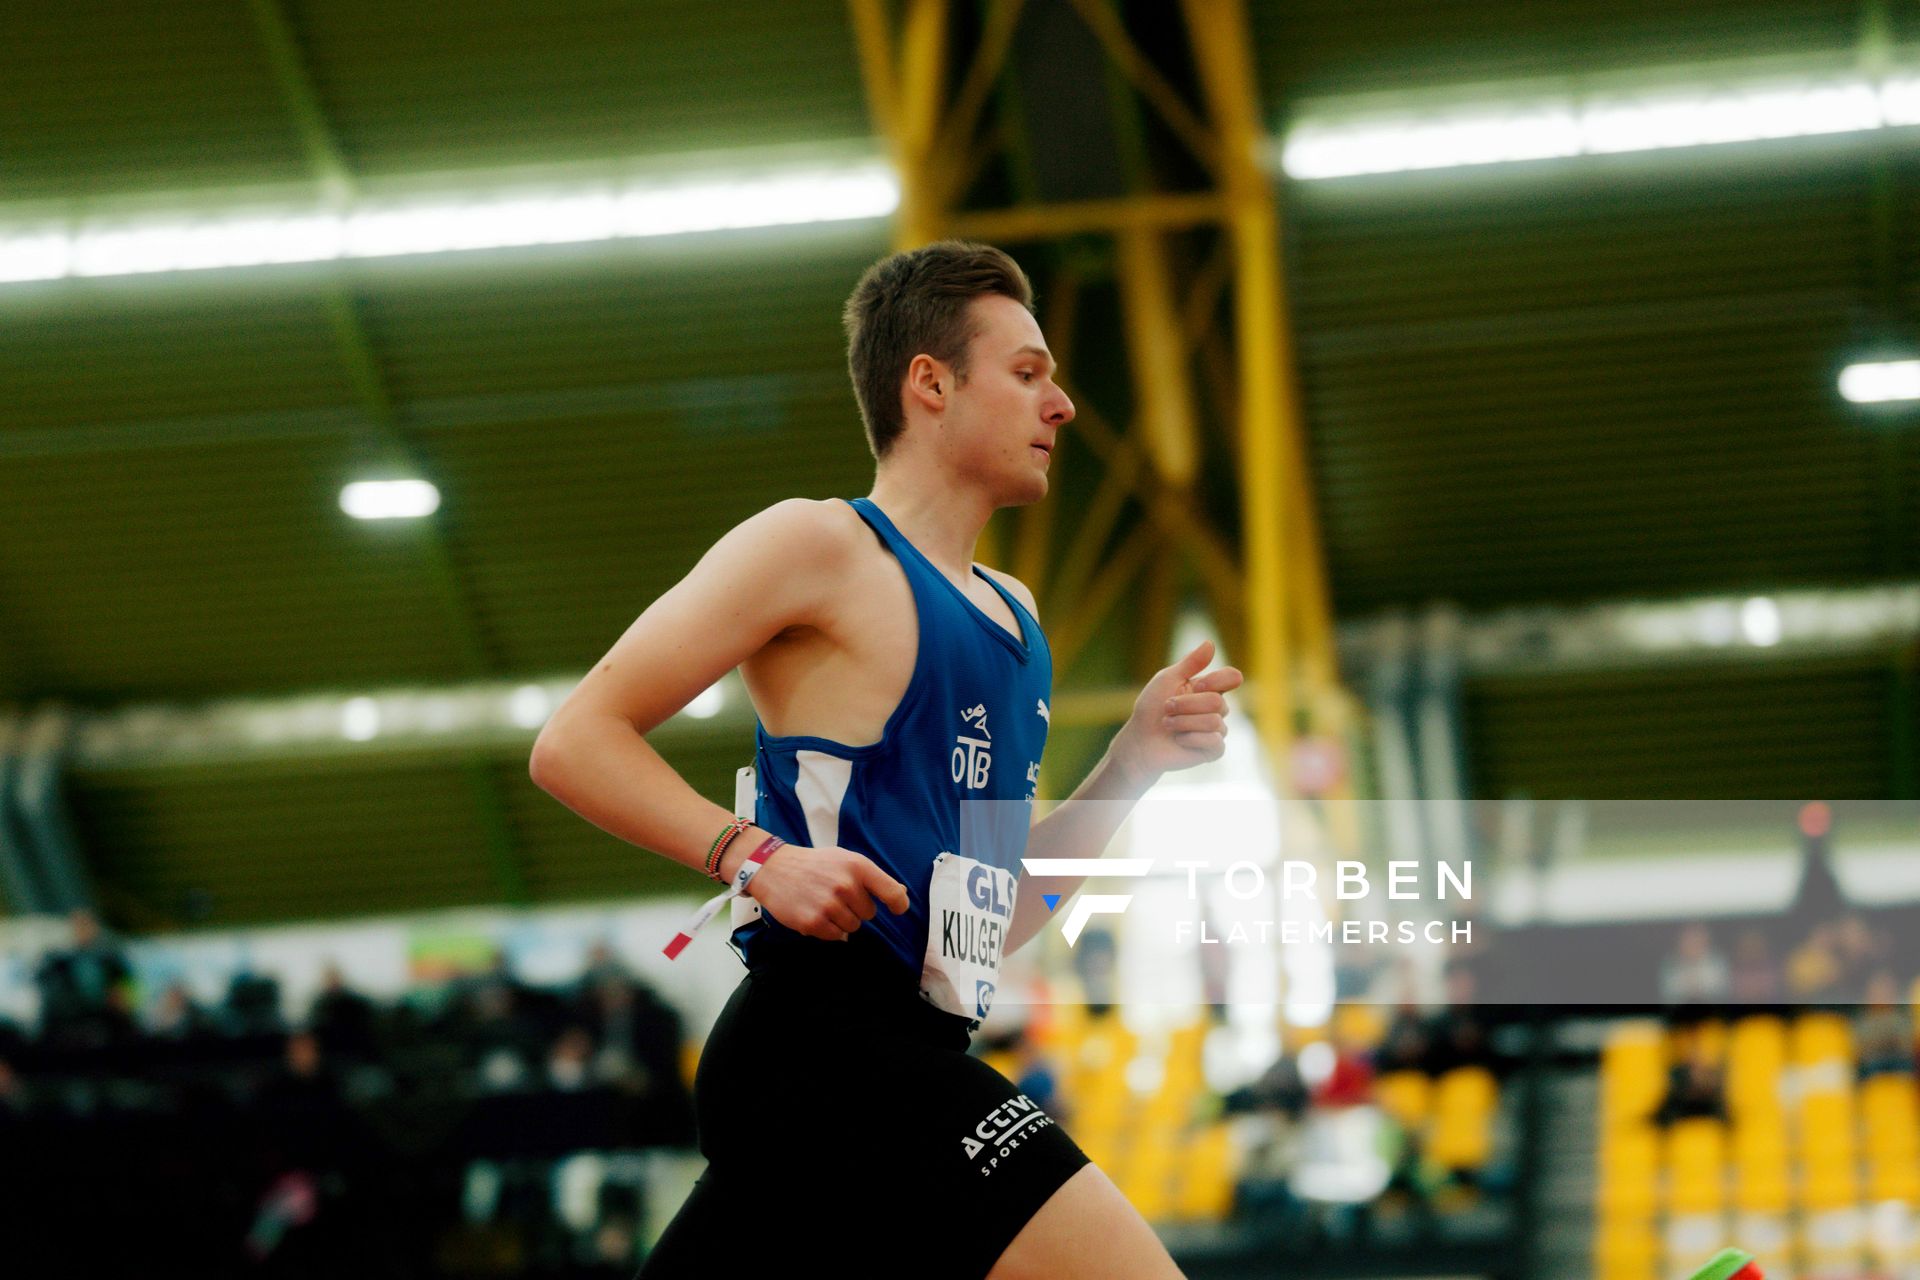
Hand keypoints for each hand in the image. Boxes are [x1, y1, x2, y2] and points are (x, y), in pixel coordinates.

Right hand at [744, 841, 910, 941]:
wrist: (773, 868)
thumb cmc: (814, 865)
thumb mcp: (844, 859)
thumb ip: (871, 877)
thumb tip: (900, 895)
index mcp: (857, 866)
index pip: (891, 892)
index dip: (898, 904)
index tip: (896, 909)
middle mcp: (845, 885)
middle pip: (869, 913)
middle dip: (856, 908)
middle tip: (836, 895)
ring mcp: (829, 905)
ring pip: (853, 927)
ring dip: (841, 919)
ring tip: (823, 902)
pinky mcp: (814, 922)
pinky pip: (836, 936)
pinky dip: (828, 929)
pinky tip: (815, 912)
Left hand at [1111, 638, 1244, 783]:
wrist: (1140, 738)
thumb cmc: (1151, 707)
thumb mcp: (1168, 679)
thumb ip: (1191, 662)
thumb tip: (1210, 643)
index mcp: (1209, 688)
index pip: (1232, 677)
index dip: (1216, 681)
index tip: (1197, 685)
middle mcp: (1217, 708)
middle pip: (1217, 702)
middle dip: (1186, 705)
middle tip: (1167, 708)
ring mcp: (1217, 730)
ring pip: (1214, 722)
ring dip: (1183, 722)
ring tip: (1168, 724)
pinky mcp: (1213, 750)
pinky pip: (1215, 742)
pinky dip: (1190, 739)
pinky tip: (1179, 740)